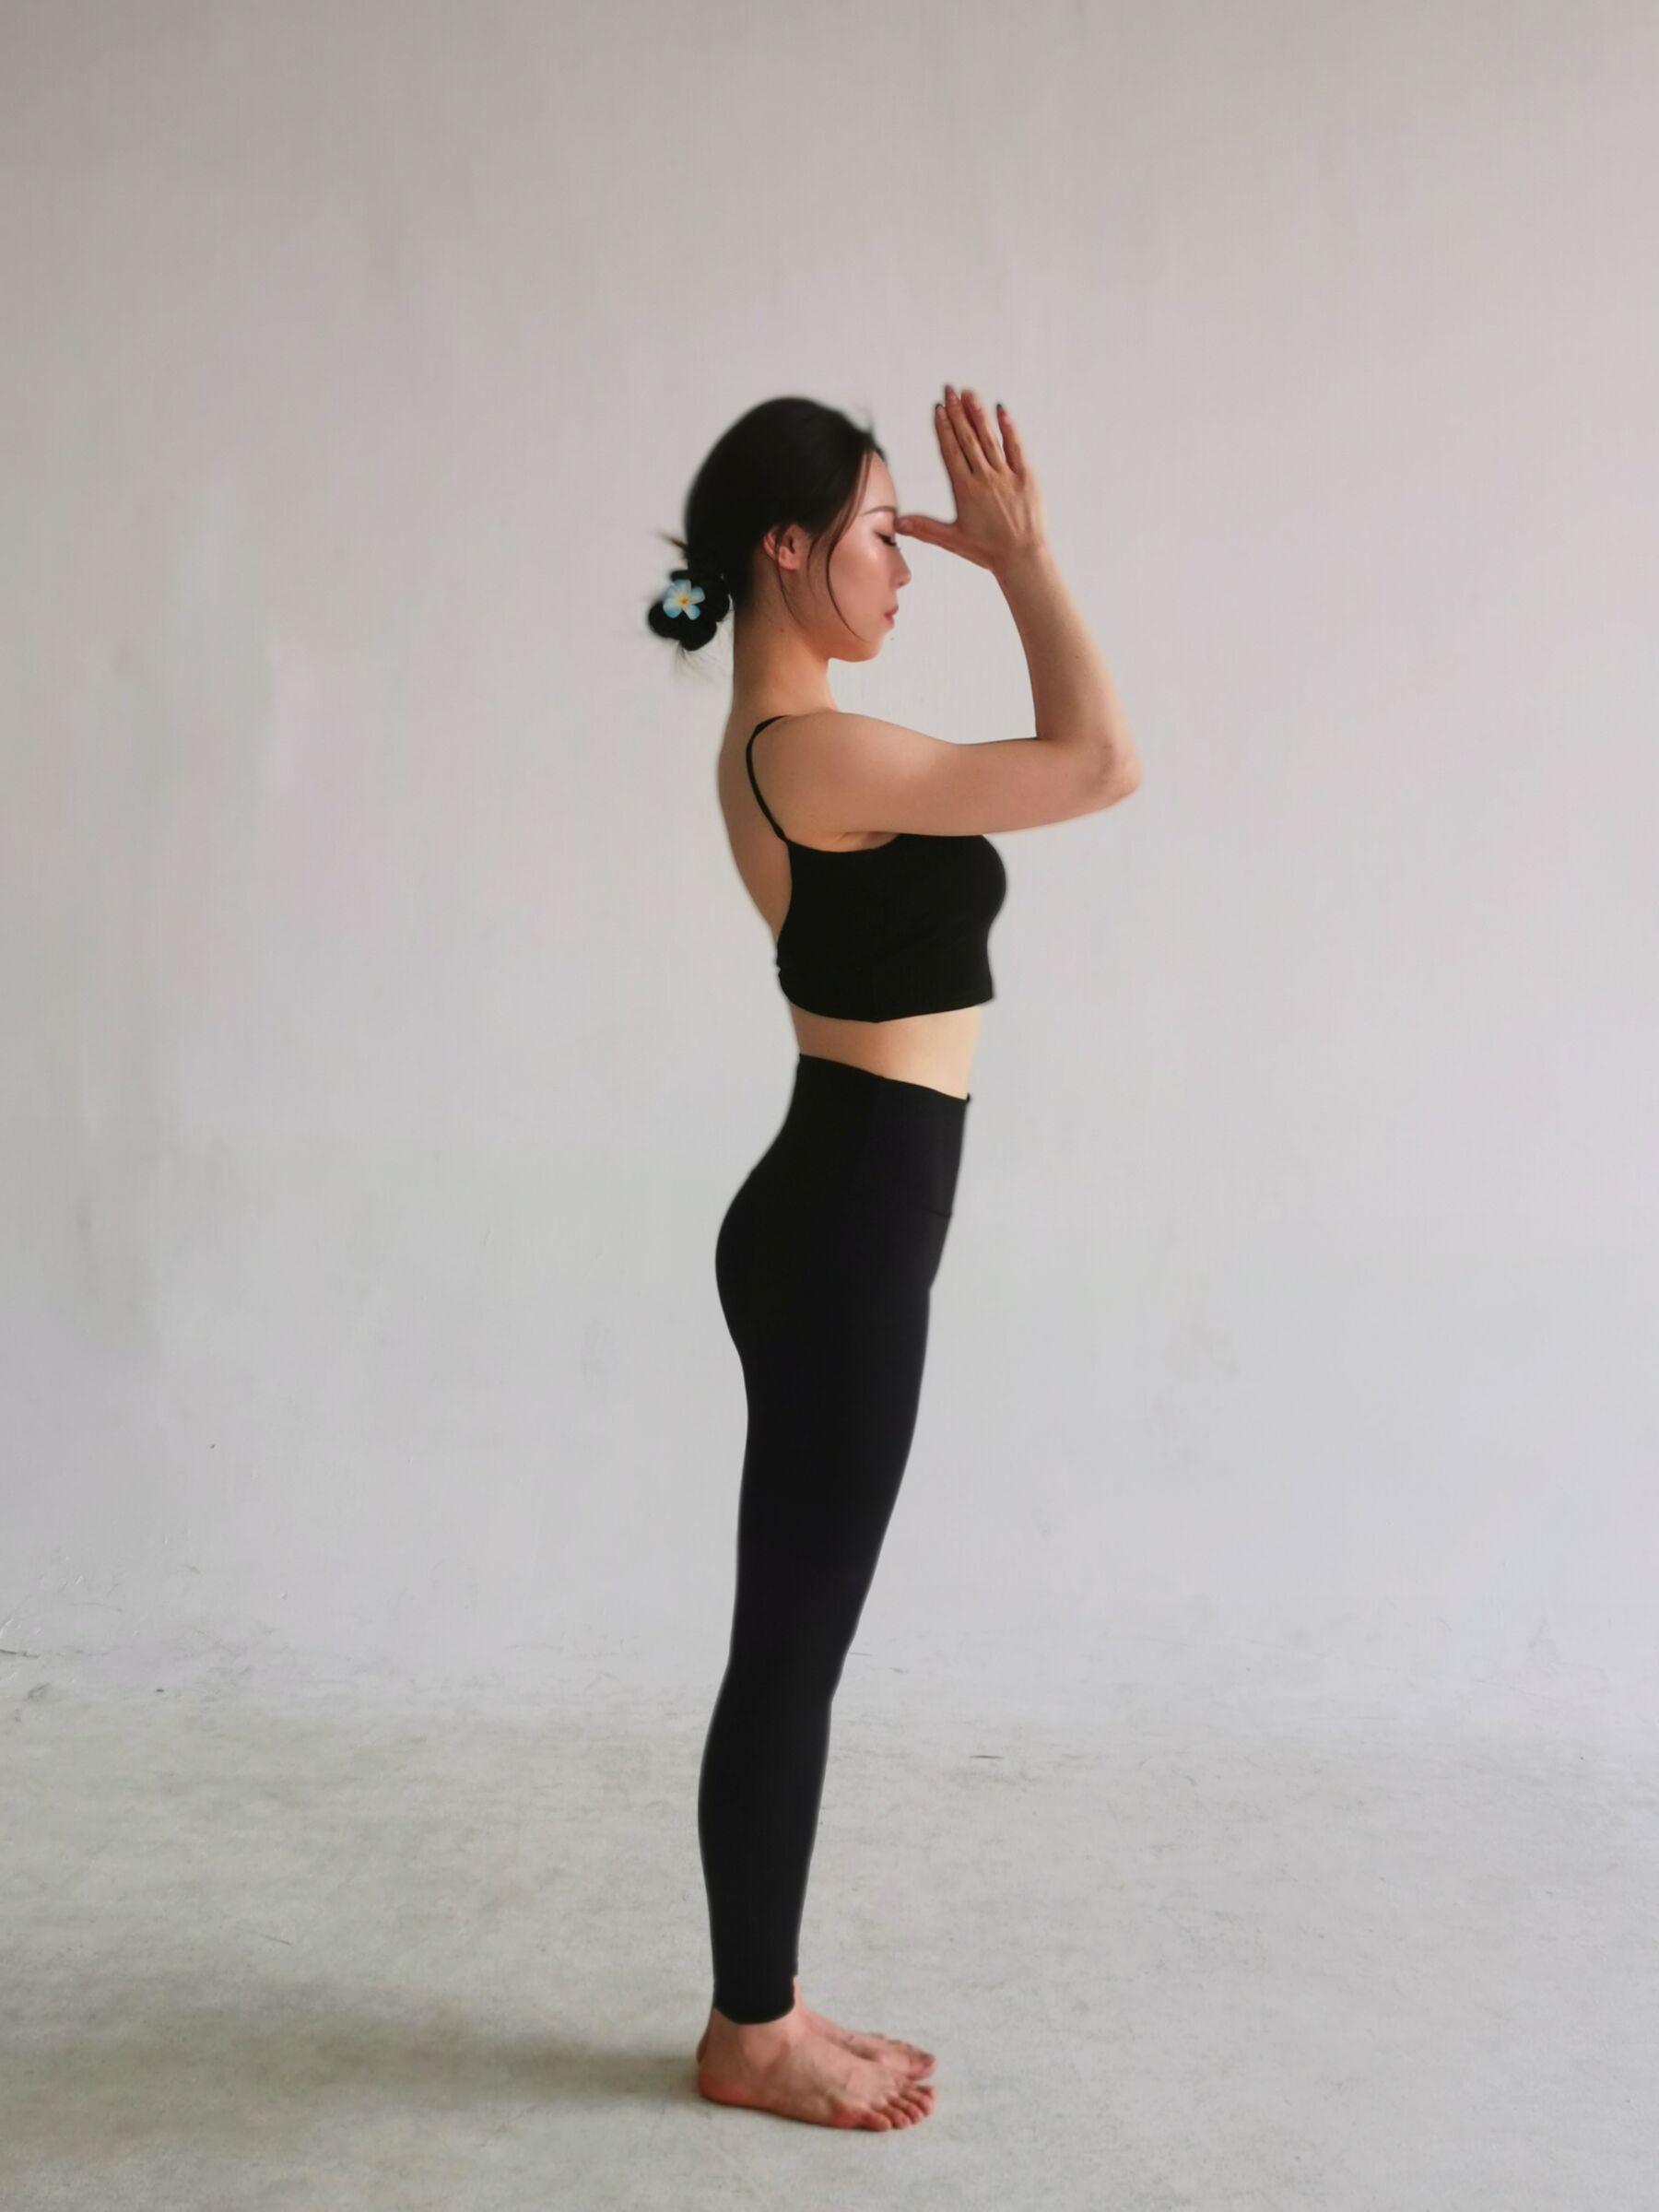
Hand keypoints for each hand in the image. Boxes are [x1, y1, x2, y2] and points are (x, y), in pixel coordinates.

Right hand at [895, 386, 1047, 573]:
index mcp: (965, 490)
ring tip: (969, 394)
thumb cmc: (987, 550)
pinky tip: (1001, 411)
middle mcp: (984, 478)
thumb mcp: (952, 539)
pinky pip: (1016, 447)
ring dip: (977, 415)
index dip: (943, 429)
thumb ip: (923, 528)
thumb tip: (896, 523)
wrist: (1021, 556)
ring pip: (988, 439)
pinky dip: (1008, 428)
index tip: (938, 409)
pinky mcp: (1025, 476)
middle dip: (957, 413)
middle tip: (949, 390)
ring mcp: (1006, 475)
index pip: (951, 452)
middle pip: (967, 439)